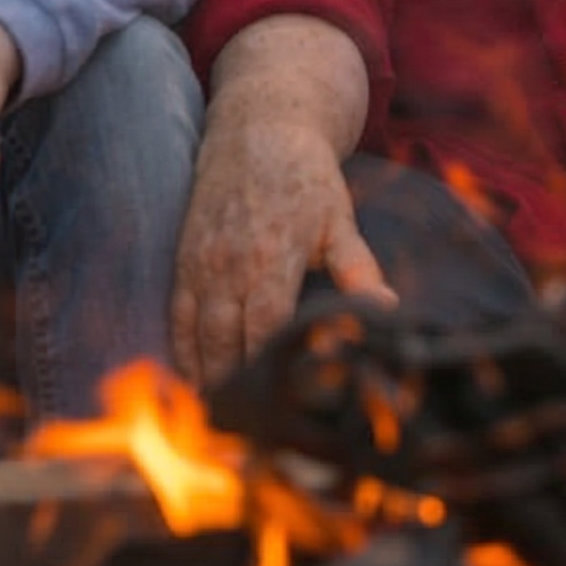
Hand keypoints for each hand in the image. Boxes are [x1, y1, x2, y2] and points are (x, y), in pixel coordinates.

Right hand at [171, 21, 394, 387]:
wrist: (258, 126)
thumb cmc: (307, 177)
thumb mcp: (340, 219)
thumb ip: (359, 269)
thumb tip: (388, 311)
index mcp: (275, 257)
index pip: (267, 329)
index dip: (270, 373)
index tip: (281, 416)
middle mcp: (231, 264)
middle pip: (228, 343)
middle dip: (237, 390)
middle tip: (248, 440)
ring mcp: (201, 262)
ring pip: (197, 336)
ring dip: (206, 380)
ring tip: (221, 423)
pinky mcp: (183, 258)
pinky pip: (177, 316)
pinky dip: (181, 352)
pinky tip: (191, 382)